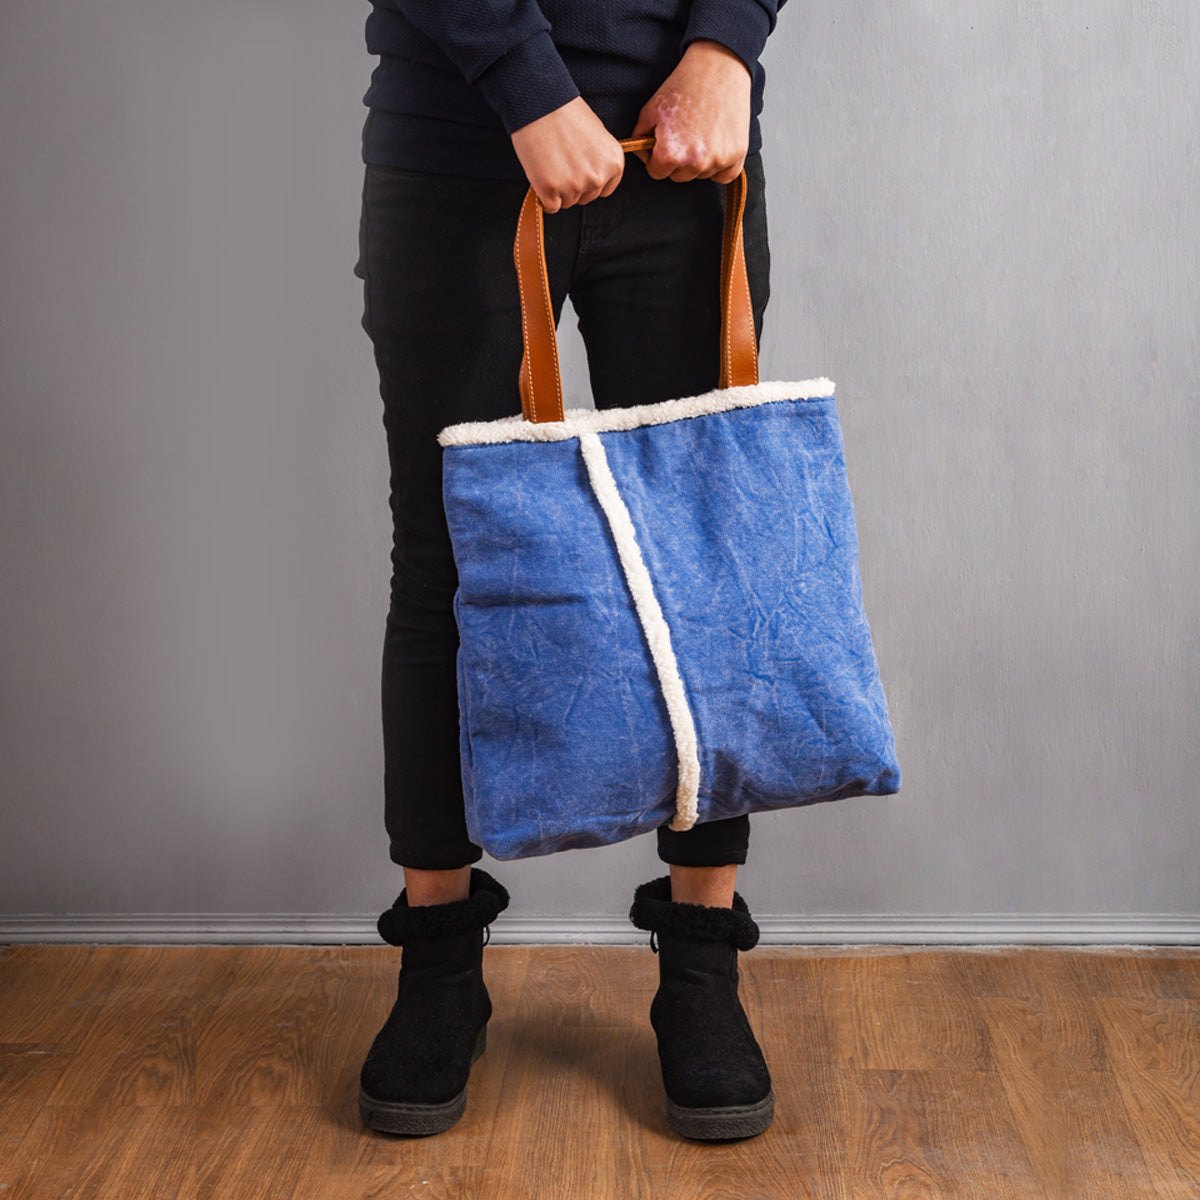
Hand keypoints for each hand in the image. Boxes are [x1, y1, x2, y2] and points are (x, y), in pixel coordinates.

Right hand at [510, 96, 626, 212]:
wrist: (541, 104)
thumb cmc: (566, 113)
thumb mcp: (597, 135)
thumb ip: (599, 160)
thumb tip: (591, 177)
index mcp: (614, 163)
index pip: (604, 190)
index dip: (588, 181)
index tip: (578, 169)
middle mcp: (598, 177)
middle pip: (585, 198)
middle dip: (573, 186)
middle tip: (561, 162)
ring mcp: (575, 186)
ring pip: (567, 203)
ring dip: (557, 190)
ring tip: (551, 162)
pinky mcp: (551, 190)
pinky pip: (550, 206)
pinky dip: (543, 195)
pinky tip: (541, 173)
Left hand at [628, 40, 751, 183]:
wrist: (718, 66)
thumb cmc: (685, 85)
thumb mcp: (651, 110)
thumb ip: (640, 138)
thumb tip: (643, 156)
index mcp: (670, 154)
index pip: (656, 172)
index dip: (656, 157)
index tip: (664, 142)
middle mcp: (695, 162)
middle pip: (679, 176)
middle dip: (678, 160)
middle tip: (685, 132)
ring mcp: (718, 160)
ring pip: (701, 175)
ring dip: (699, 161)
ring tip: (701, 131)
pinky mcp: (737, 155)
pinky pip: (724, 175)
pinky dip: (720, 165)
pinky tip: (716, 144)